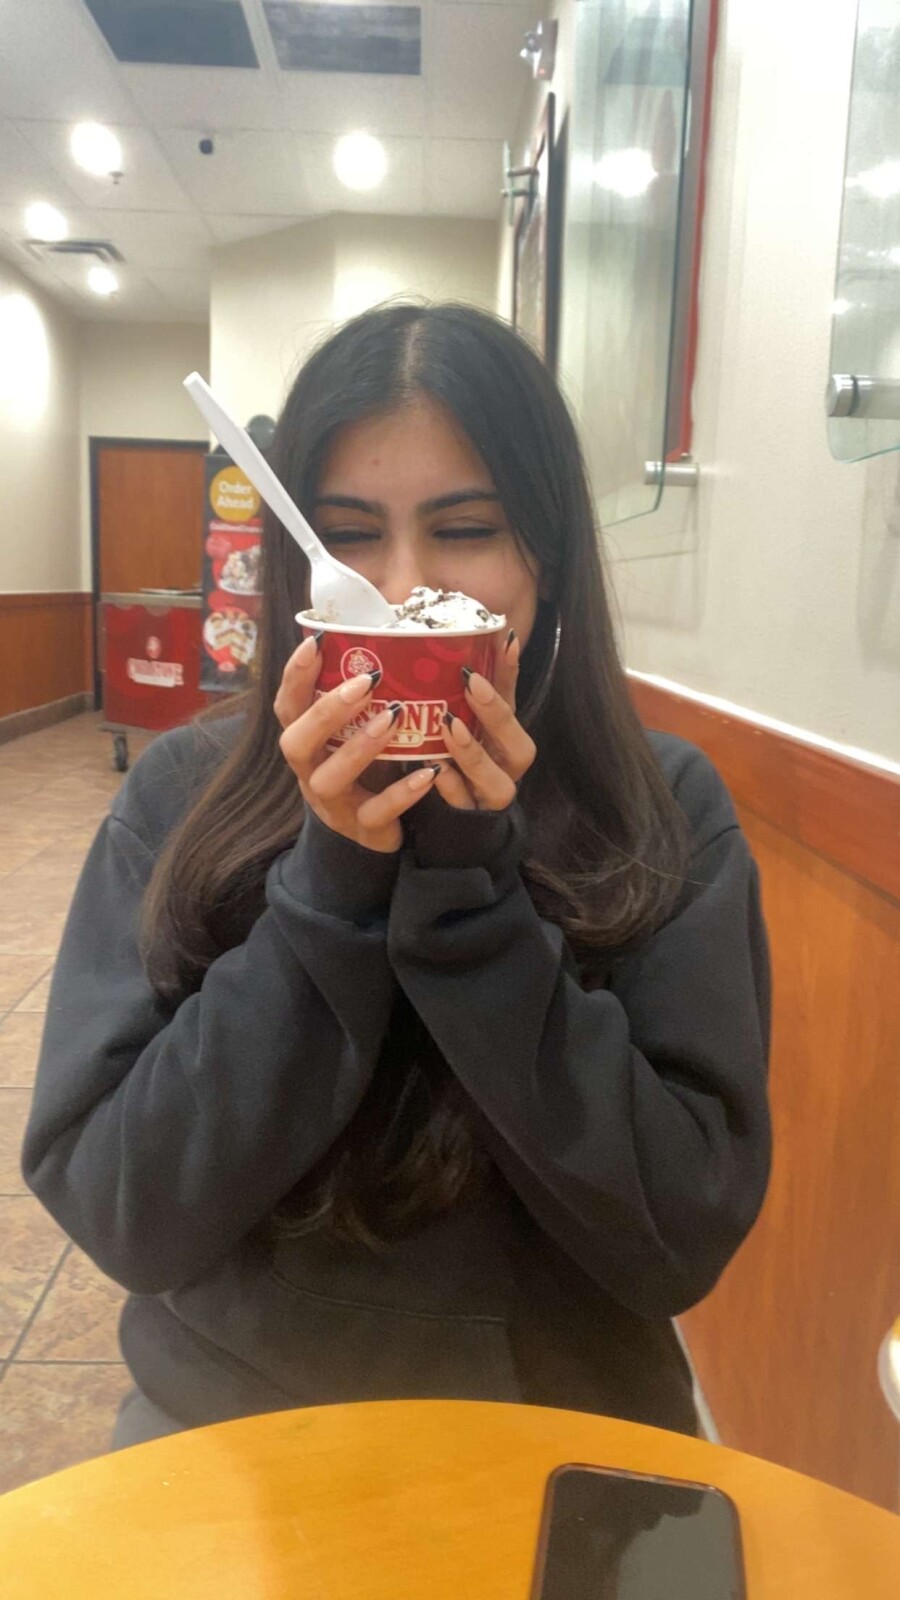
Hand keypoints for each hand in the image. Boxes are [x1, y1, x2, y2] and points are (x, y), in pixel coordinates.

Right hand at [275, 636, 439, 852]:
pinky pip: (377, 813)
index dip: (294, 676)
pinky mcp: (363, 830)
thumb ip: (367, 696)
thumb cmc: (372, 768)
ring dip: (358, 747)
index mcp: (308, 743)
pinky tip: (429, 772)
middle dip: (325, 711)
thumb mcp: (362, 731)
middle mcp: (311, 772)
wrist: (379, 831)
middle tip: (365, 683)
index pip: (287, 707)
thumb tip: (393, 638)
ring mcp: (334, 805)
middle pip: (296, 742)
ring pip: (329, 780)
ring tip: (392, 718)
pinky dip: (402, 793)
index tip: (315, 642)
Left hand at [434, 631, 535, 810]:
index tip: (507, 641)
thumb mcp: (459, 727)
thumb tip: (458, 642)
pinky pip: (464, 806)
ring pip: (498, 783)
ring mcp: (490, 798)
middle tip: (472, 683)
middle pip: (520, 748)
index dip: (512, 674)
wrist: (448, 829)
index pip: (515, 703)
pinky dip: (451, 787)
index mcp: (507, 742)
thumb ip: (460, 693)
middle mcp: (506, 770)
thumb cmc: (451, 766)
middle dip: (497, 715)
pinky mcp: (468, 821)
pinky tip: (434, 770)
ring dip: (474, 753)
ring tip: (450, 725)